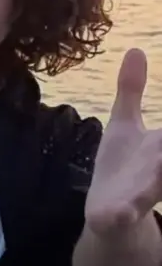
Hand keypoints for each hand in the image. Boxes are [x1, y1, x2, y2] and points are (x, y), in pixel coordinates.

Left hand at [85, 48, 161, 235]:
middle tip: (160, 138)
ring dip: (156, 180)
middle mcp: (160, 166)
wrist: (108, 211)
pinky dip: (122, 214)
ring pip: (156, 185)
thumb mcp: (125, 122)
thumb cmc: (123, 164)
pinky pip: (124, 215)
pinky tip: (118, 213)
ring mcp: (142, 192)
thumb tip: (135, 49)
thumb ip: (131, 89)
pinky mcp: (120, 213)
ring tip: (157, 163)